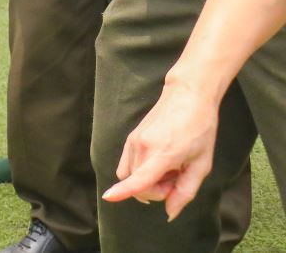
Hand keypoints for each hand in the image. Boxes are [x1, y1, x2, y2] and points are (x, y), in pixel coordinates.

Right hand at [103, 82, 220, 220]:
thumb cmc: (200, 130)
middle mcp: (143, 146)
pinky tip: (158, 163)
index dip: (124, 190)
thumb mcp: (202, 164)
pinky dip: (139, 172)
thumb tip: (170, 213)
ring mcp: (134, 140)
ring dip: (148, 182)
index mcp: (165, 152)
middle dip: (157, 191)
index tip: (108, 197)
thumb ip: (186, 191)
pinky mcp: (130, 138)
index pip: (141, 176)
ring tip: (168, 170)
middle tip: (177, 178)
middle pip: (140, 184)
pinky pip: (127, 165)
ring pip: (130, 176)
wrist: (188, 96)